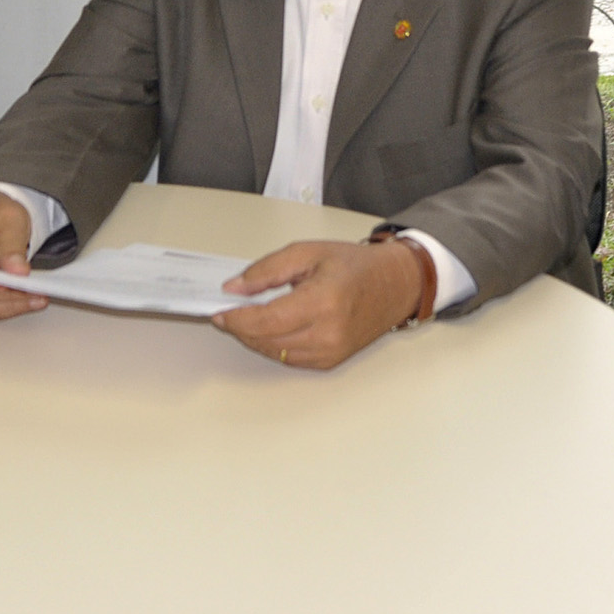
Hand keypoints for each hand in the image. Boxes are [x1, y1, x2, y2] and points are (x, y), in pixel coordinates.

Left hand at [211, 240, 424, 368]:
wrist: (395, 284)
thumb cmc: (355, 265)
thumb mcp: (307, 252)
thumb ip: (266, 270)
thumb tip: (234, 288)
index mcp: (323, 301)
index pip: (267, 319)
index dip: (237, 318)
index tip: (218, 310)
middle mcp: (328, 332)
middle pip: (267, 339)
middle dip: (240, 327)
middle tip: (226, 311)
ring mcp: (331, 351)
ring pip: (275, 352)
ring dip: (254, 337)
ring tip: (245, 317)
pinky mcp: (331, 361)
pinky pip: (290, 359)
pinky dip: (272, 345)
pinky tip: (267, 328)